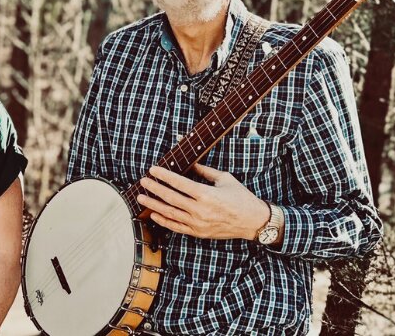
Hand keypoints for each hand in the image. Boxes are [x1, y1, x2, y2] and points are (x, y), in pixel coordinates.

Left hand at [137, 164, 270, 240]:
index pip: (179, 183)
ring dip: (153, 204)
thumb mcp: (224, 179)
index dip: (164, 175)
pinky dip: (163, 221)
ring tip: (141, 197)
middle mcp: (200, 210)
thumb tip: (189, 161)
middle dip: (154, 188)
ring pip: (170, 213)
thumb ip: (204, 171)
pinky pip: (176, 227)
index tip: (153, 170)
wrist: (254, 222)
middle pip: (170, 198)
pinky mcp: (198, 233)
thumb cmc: (241, 198)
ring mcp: (198, 223)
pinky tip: (153, 214)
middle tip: (143, 181)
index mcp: (207, 195)